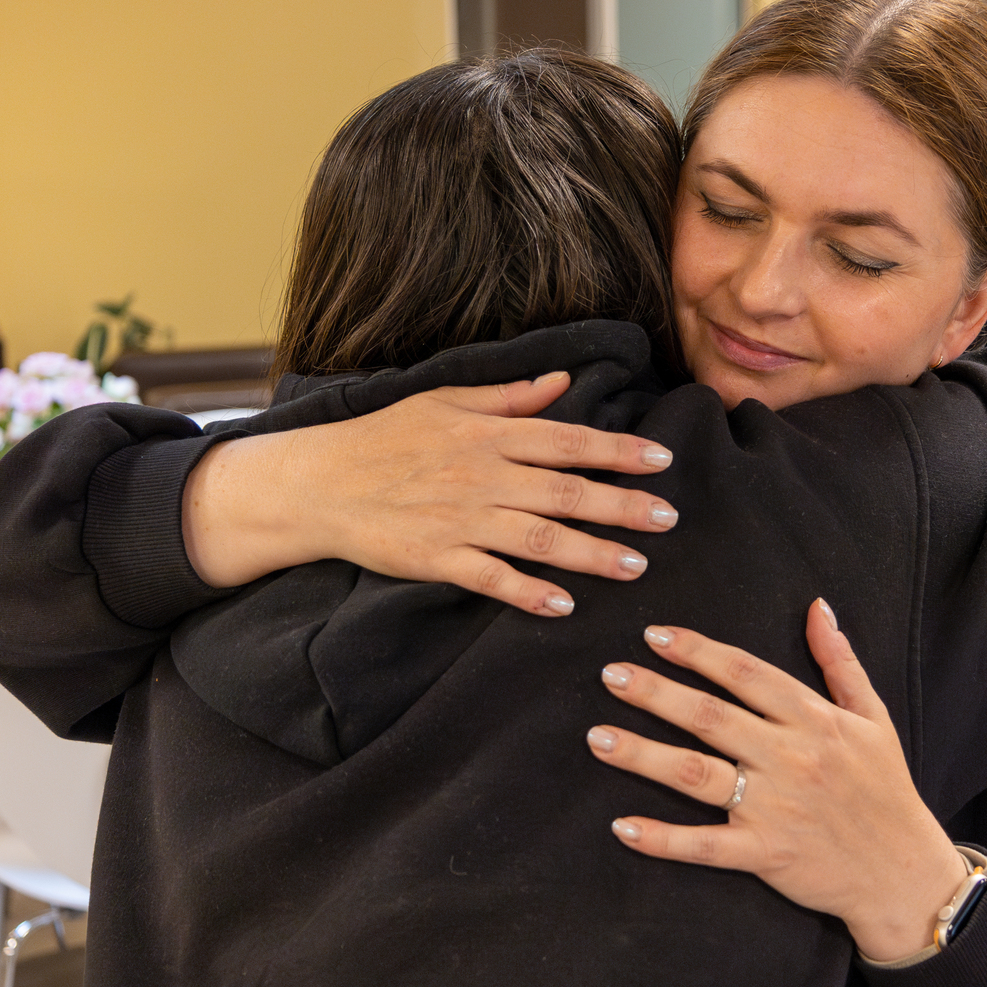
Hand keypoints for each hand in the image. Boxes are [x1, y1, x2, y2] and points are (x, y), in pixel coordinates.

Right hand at [182, 371, 680, 614]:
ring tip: (635, 566)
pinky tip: (563, 605)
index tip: (663, 460)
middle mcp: (482, 476)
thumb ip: (511, 397)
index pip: (569, 441)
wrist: (317, 482)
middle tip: (668, 519)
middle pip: (566, 492)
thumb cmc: (384, 437)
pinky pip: (490, 579)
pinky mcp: (436, 559)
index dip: (619, 450)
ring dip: (591, 553)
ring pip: (539, 539)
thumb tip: (566, 381)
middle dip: (622, 506)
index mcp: (489, 435)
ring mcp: (460, 520)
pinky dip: (527, 592)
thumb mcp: (446, 401)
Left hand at [588, 600, 969, 961]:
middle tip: (610, 674)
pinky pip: (705, 845)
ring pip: (695, 773)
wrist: (905, 873)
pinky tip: (623, 826)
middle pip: (709, 716)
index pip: (745, 672)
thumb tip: (818, 608)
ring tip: (598, 737)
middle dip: (655, 692)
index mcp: (814, 720)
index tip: (655, 635)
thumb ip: (840, 662)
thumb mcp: (874, 718)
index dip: (697, 651)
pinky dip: (662, 838)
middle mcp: (790, 757)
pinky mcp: (765, 854)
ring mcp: (774, 808)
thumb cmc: (889, 791)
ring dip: (642, 754)